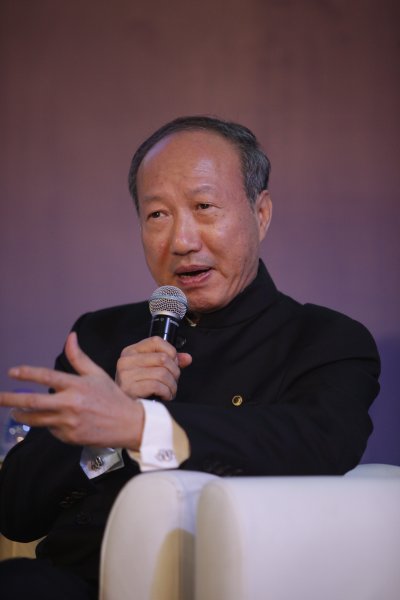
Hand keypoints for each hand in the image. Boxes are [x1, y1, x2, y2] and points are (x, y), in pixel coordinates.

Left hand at [0, 332, 144, 449]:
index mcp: (77, 385)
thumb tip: (70, 337)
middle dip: (11, 399)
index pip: (47, 377)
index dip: (27, 373)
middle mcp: (71, 404)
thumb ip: (78, 357)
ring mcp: (69, 422)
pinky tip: (52, 420)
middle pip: (33, 402)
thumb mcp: (96, 374)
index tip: (12, 371)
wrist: (128, 424)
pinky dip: (47, 424)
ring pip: (36, 419)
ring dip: (22, 415)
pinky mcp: (69, 437)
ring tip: (15, 412)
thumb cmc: (112, 397)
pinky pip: (50, 429)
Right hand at [115, 337, 191, 400]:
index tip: (174, 363)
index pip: (156, 341)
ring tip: (169, 391)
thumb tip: (187, 358)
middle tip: (173, 381)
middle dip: (174, 372)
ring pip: (162, 373)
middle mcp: (126, 361)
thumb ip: (170, 361)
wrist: (124, 410)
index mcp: (130, 352)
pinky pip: (157, 386)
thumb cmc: (138, 388)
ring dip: (172, 385)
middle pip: (163, 358)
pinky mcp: (130, 388)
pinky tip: (164, 396)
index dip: (171, 352)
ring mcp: (126, 374)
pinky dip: (166, 392)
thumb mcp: (151, 370)